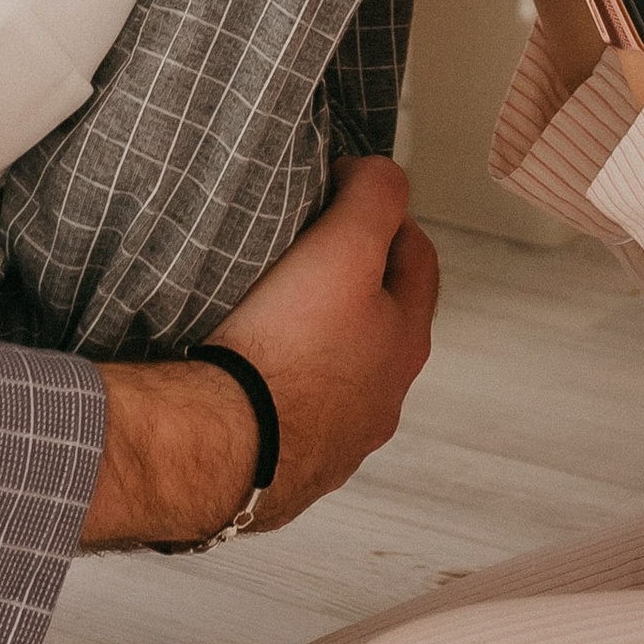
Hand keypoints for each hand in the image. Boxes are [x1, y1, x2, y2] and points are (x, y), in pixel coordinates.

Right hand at [80, 160, 439, 547]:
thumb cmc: (286, 347)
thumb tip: (379, 175)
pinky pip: (292, 412)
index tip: (340, 194)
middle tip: (306, 250)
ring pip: (337, 370)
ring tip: (268, 312)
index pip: (417, 256)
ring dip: (316, 338)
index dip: (385, 214)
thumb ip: (375, 196)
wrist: (226, 447)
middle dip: (353, 279)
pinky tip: (245, 373)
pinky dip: (278, 386)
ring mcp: (339, 439)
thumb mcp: (344, 245)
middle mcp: (384, 397)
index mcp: (407, 342)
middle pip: (380, 319)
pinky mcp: (290, 468)